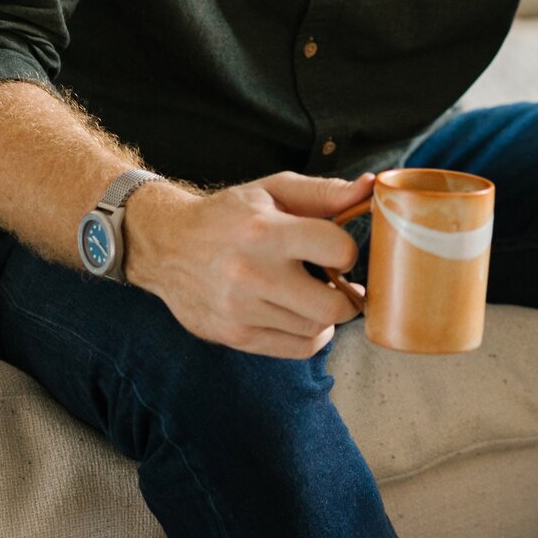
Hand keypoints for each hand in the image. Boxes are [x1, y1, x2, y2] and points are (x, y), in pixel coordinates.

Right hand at [129, 170, 369, 357]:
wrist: (166, 245)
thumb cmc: (227, 215)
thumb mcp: (273, 191)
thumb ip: (325, 192)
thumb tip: (371, 188)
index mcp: (266, 231)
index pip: (338, 250)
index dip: (347, 251)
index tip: (336, 251)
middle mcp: (252, 273)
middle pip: (333, 305)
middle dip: (348, 296)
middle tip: (340, 284)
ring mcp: (241, 309)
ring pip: (316, 329)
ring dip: (326, 315)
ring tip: (316, 296)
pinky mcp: (234, 335)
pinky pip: (295, 349)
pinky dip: (311, 337)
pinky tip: (303, 316)